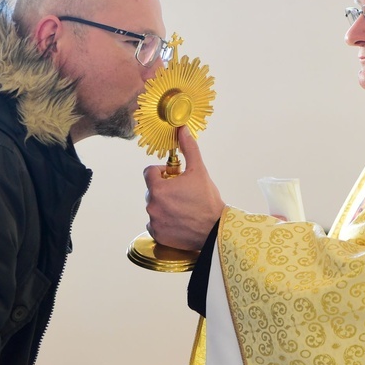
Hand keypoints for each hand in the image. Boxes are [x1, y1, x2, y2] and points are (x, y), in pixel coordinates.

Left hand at [143, 126, 224, 249]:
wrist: (215, 230)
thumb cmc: (207, 200)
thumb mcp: (199, 171)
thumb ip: (189, 148)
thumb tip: (182, 129)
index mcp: (158, 188)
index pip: (149, 172)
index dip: (162, 172)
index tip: (174, 176)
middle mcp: (152, 205)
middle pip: (152, 190)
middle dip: (164, 189)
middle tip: (182, 193)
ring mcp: (154, 221)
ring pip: (154, 207)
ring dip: (164, 205)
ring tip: (182, 208)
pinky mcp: (157, 235)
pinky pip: (155, 224)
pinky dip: (164, 221)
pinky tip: (179, 220)